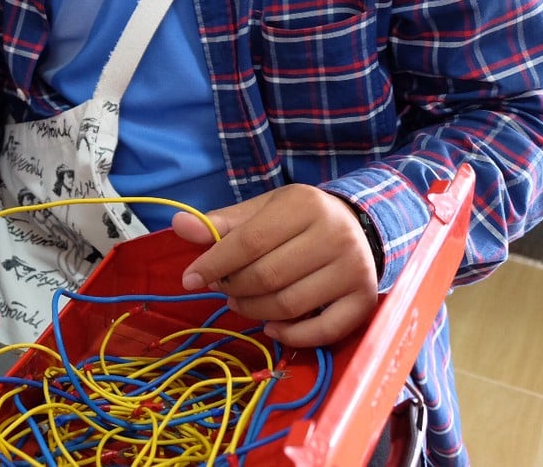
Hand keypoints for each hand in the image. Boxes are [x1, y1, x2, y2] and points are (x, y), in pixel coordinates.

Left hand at [173, 184, 378, 346]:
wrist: (357, 227)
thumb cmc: (298, 220)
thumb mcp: (262, 211)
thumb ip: (221, 222)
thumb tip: (178, 225)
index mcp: (305, 206)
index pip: (250, 241)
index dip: (214, 263)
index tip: (189, 279)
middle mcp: (336, 237)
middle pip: (268, 276)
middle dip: (234, 288)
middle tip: (222, 288)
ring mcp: (355, 271)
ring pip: (290, 305)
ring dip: (255, 311)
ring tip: (240, 303)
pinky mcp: (364, 301)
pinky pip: (323, 331)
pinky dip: (291, 336)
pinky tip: (271, 327)